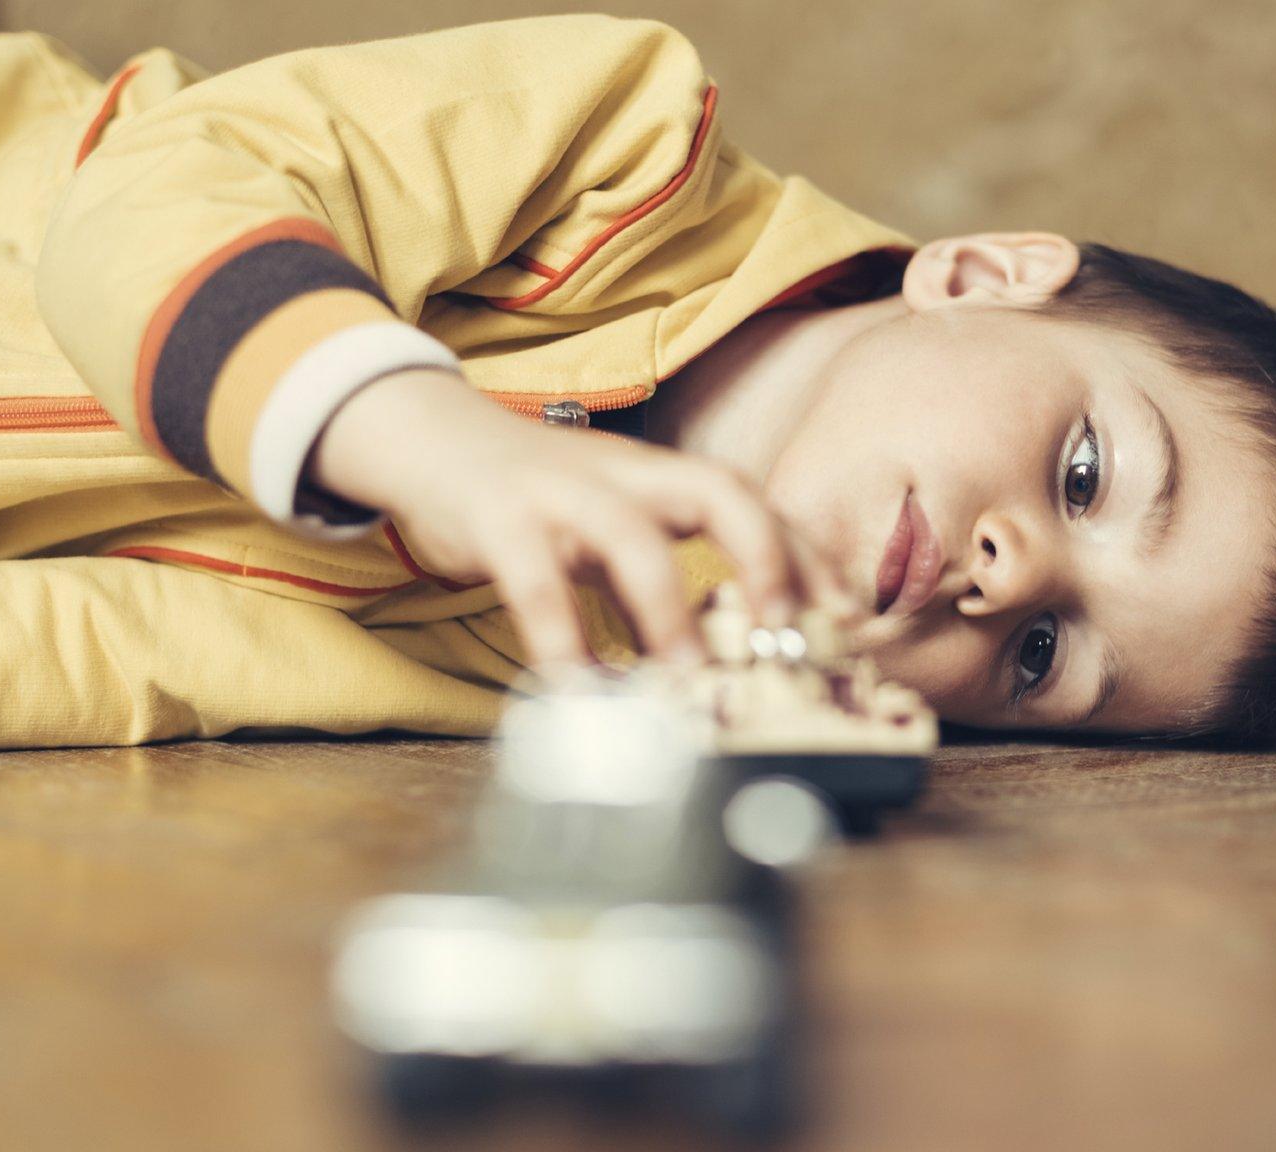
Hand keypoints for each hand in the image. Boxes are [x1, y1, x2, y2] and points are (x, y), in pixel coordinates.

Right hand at [310, 367, 855, 667]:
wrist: (428, 437)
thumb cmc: (537, 499)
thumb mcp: (612, 520)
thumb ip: (659, 568)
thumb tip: (723, 651)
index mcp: (659, 475)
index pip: (752, 497)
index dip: (805, 550)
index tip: (847, 614)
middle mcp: (623, 473)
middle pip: (715, 488)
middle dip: (763, 554)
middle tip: (786, 634)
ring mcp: (560, 491)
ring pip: (629, 535)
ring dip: (666, 609)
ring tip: (686, 680)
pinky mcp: (499, 520)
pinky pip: (536, 584)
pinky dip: (560, 642)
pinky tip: (577, 693)